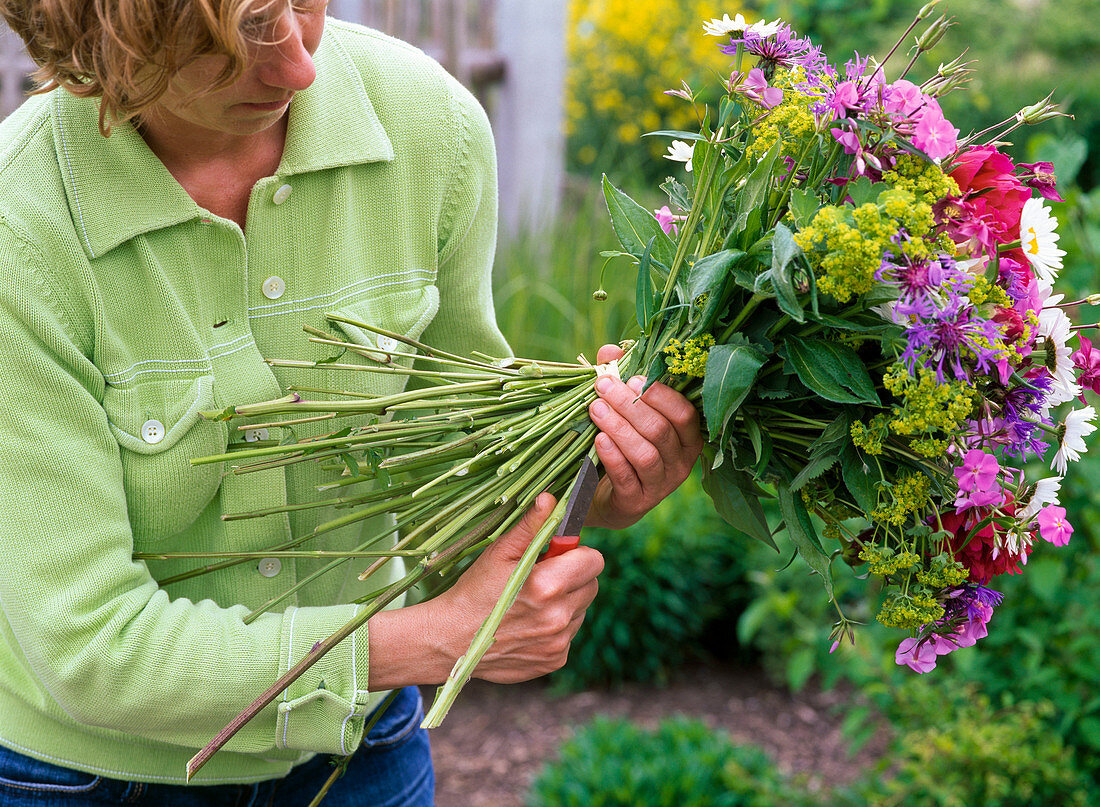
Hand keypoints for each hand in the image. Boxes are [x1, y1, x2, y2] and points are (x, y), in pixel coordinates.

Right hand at [367, 494, 603, 687]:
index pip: (594, 560)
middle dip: (573, 576)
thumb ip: (531, 526)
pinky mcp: (555, 659)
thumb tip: (551, 499)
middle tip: (542, 577)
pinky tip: (529, 623)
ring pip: (581, 609)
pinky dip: (556, 626)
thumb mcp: (500, 553)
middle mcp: (558, 617)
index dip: (576, 553)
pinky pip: (570, 634)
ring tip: (531, 602)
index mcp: (548, 585)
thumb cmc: (474, 591)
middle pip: (592, 584)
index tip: (556, 555)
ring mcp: (558, 642)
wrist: (450, 640)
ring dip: (565, 602)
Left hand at [585, 344, 703, 529]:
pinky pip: (628, 477)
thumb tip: (611, 351)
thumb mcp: (622, 411)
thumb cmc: (621, 444)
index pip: (685, 413)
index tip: (632, 378)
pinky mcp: (638, 502)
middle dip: (630, 405)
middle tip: (603, 386)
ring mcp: (661, 485)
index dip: (660, 395)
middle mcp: (681, 463)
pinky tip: (598, 439)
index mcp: (687, 438)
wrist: (606, 495)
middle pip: (661, 430)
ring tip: (596, 409)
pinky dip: (613, 456)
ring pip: (646, 454)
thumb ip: (620, 380)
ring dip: (619, 428)